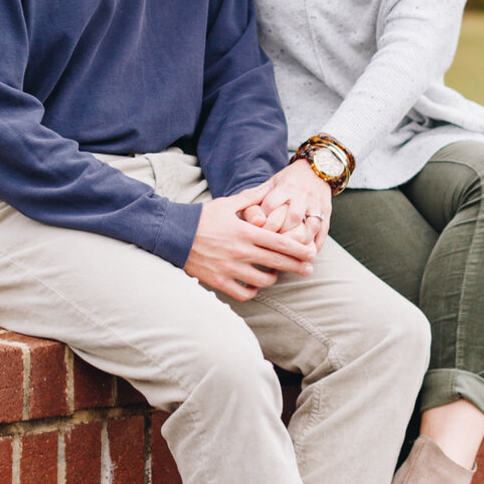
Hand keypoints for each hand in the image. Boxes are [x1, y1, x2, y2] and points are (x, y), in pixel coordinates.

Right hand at [187, 191, 317, 301]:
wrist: (172, 233)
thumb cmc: (200, 217)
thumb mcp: (226, 204)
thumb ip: (249, 199)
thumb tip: (267, 190)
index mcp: (245, 232)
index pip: (280, 243)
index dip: (299, 250)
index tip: (311, 254)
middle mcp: (240, 251)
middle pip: (278, 263)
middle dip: (298, 267)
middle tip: (308, 270)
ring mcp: (230, 268)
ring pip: (263, 280)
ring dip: (272, 278)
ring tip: (274, 275)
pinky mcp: (218, 281)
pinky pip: (243, 293)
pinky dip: (252, 291)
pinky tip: (253, 285)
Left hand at [244, 160, 333, 250]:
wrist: (316, 168)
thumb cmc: (288, 180)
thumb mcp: (271, 182)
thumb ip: (256, 195)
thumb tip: (235, 208)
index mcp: (284, 187)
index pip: (271, 206)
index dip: (262, 222)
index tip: (254, 236)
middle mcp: (301, 195)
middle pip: (292, 219)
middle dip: (282, 235)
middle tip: (271, 251)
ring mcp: (316, 204)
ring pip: (310, 226)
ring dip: (301, 243)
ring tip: (290, 257)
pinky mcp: (327, 212)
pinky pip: (323, 231)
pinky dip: (317, 244)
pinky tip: (308, 255)